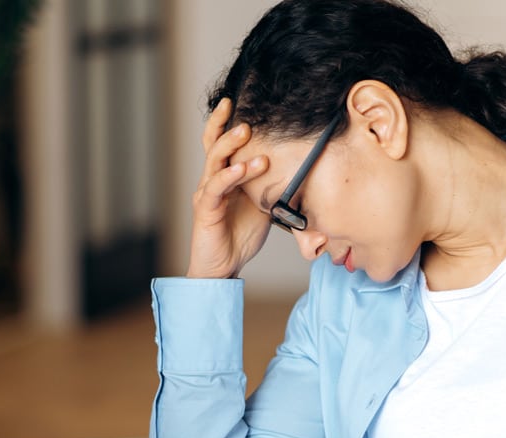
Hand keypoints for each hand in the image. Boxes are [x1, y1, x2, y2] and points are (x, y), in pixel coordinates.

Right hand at [186, 97, 272, 278]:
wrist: (222, 268)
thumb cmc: (239, 237)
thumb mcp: (262, 207)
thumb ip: (271, 188)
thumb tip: (300, 173)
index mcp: (224, 178)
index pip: (221, 144)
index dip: (225, 123)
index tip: (236, 102)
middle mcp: (211, 181)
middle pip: (213, 145)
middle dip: (226, 126)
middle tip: (242, 112)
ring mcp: (207, 194)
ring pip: (215, 161)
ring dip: (232, 146)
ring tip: (247, 134)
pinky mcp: (206, 210)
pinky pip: (216, 187)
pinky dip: (230, 175)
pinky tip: (242, 168)